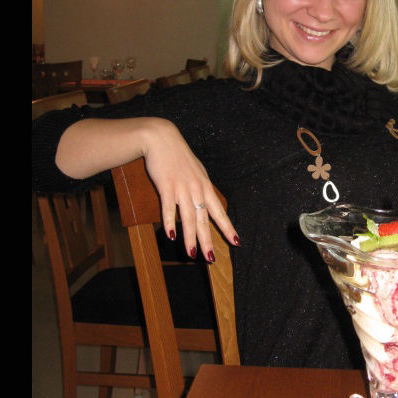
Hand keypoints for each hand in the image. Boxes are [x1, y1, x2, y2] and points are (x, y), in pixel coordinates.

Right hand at [141, 119, 238, 261]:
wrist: (161, 138)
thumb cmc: (178, 157)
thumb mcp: (196, 172)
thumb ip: (200, 188)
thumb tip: (206, 204)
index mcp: (205, 187)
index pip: (219, 212)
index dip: (228, 228)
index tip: (236, 242)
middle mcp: (197, 189)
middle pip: (204, 220)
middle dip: (208, 241)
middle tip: (210, 259)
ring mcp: (182, 188)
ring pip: (189, 217)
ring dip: (190, 237)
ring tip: (192, 254)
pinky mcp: (166, 185)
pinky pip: (169, 207)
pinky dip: (170, 222)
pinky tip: (171, 235)